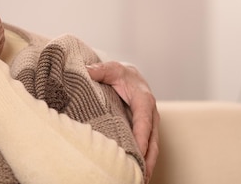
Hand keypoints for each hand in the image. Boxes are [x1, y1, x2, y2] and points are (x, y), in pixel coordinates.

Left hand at [86, 61, 158, 182]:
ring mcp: (150, 125)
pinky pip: (147, 148)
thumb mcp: (112, 68)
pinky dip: (144, 162)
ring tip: (139, 181)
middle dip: (148, 160)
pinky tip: (136, 175)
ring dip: (147, 165)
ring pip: (152, 149)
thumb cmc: (120, 73)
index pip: (144, 123)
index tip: (138, 153)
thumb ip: (101, 70)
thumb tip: (87, 71)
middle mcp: (151, 116)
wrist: (130, 76)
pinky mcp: (146, 131)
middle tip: (140, 177)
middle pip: (153, 142)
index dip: (141, 138)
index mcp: (144, 101)